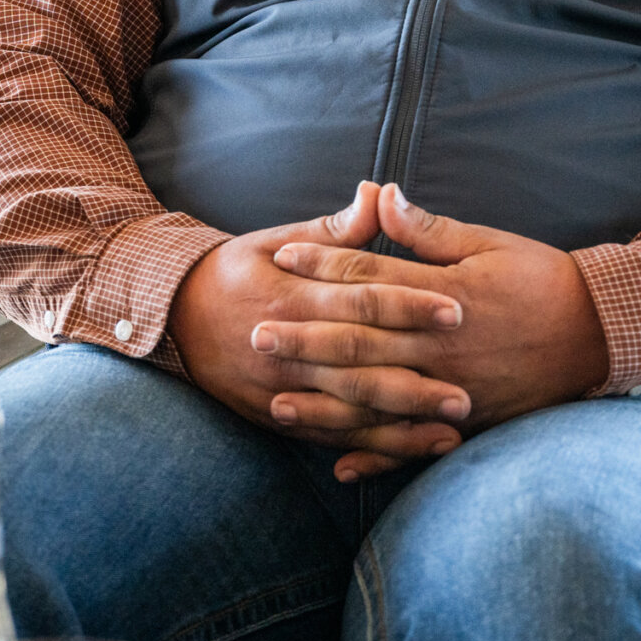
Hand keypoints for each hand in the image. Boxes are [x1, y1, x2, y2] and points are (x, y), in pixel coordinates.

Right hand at [167, 182, 471, 466]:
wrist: (172, 317)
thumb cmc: (234, 272)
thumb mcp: (274, 239)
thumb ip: (334, 230)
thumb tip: (378, 192)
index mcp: (292, 296)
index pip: (361, 300)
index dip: (410, 305)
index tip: (457, 309)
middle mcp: (287, 347)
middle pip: (361, 364)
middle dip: (416, 379)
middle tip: (469, 389)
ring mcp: (282, 388)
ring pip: (349, 409)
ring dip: (403, 421)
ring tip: (454, 427)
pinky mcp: (278, 417)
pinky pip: (331, 435)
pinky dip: (373, 448)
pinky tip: (414, 447)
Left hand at [258, 184, 609, 479]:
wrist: (600, 335)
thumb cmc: (542, 281)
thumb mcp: (488, 243)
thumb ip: (430, 230)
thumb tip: (384, 195)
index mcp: (442, 296)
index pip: (370, 279)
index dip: (323, 266)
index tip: (282, 258)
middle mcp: (441, 347)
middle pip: (361, 343)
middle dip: (305, 340)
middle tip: (257, 336)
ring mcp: (452, 390)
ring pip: (378, 402)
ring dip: (326, 406)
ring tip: (278, 405)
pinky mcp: (467, 423)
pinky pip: (415, 447)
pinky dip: (379, 459)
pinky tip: (340, 469)